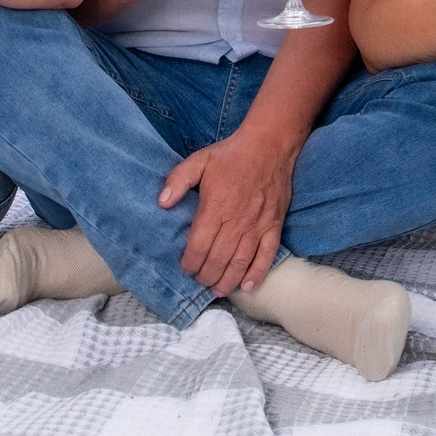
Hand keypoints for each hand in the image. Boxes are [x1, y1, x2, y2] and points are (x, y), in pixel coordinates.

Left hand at [160, 127, 297, 295]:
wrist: (270, 145)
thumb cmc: (232, 154)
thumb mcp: (199, 160)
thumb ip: (178, 180)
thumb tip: (162, 203)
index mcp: (216, 206)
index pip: (199, 245)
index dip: (190, 262)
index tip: (186, 268)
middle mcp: (236, 221)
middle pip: (218, 259)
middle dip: (206, 276)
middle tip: (200, 280)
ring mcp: (257, 225)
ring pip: (240, 262)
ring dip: (228, 281)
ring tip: (218, 290)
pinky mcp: (274, 225)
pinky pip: (267, 255)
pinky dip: (257, 274)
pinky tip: (247, 286)